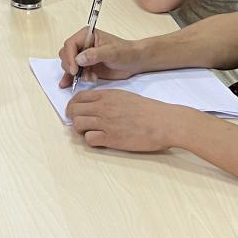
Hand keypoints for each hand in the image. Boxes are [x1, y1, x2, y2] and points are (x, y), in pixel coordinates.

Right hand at [56, 27, 142, 86]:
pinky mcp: (86, 67)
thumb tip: (79, 59)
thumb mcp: (112, 52)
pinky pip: (74, 73)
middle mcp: (82, 45)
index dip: (70, 57)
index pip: (70, 44)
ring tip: (90, 78)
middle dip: (70, 66)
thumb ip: (95, 55)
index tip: (74, 70)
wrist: (134, 62)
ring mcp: (83, 56)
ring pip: (69, 64)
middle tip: (77, 74)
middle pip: (66, 54)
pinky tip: (69, 84)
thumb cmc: (125, 52)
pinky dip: (71, 79)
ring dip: (75, 74)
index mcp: (87, 35)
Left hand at [66, 91, 186, 151]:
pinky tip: (100, 141)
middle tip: (80, 125)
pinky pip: (90, 139)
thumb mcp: (125, 97)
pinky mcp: (111, 138)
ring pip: (78, 124)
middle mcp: (103, 107)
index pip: (78, 97)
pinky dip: (91, 141)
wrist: (164, 122)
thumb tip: (95, 106)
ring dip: (80, 131)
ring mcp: (106, 122)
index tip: (75, 112)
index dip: (73, 106)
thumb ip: (108, 100)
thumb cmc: (149, 110)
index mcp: (106, 95)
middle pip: (74, 111)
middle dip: (73, 118)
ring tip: (90, 134)